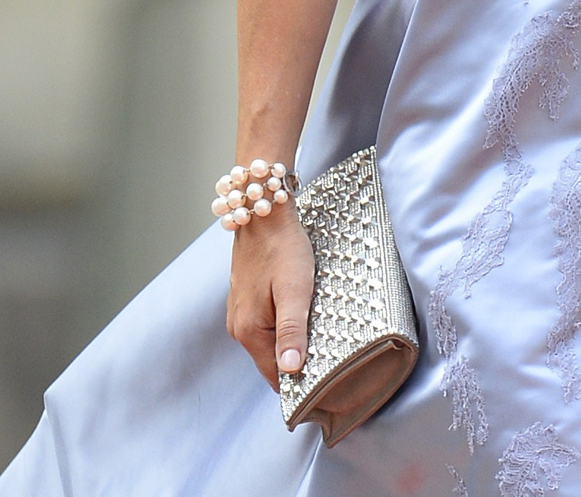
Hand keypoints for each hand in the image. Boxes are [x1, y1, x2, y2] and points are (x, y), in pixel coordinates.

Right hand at [226, 206, 314, 390]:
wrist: (264, 211)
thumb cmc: (282, 248)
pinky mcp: (246, 297)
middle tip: (329, 354)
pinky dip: (284, 323)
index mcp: (248, 331)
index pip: (275, 377)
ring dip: (292, 340)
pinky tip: (302, 311)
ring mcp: (240, 311)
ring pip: (270, 340)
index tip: (324, 382)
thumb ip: (291, 331)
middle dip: (298, 361)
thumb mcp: (294, 290)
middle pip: (272, 360)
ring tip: (319, 331)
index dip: (299, 383)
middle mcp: (238, 326)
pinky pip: (267, 322)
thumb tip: (290, 371)